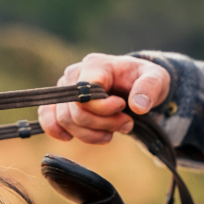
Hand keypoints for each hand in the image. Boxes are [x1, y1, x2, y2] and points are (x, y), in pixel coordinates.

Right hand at [38, 53, 169, 143]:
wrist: (134, 85)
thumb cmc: (143, 79)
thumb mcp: (157, 79)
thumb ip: (149, 88)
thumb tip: (138, 106)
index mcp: (96, 65)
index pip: (86, 92)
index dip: (104, 109)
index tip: (124, 108)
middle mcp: (74, 74)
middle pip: (76, 111)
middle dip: (103, 124)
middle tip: (126, 123)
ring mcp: (65, 88)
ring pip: (65, 120)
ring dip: (90, 134)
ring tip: (112, 132)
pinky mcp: (60, 102)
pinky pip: (47, 117)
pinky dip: (56, 130)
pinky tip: (70, 138)